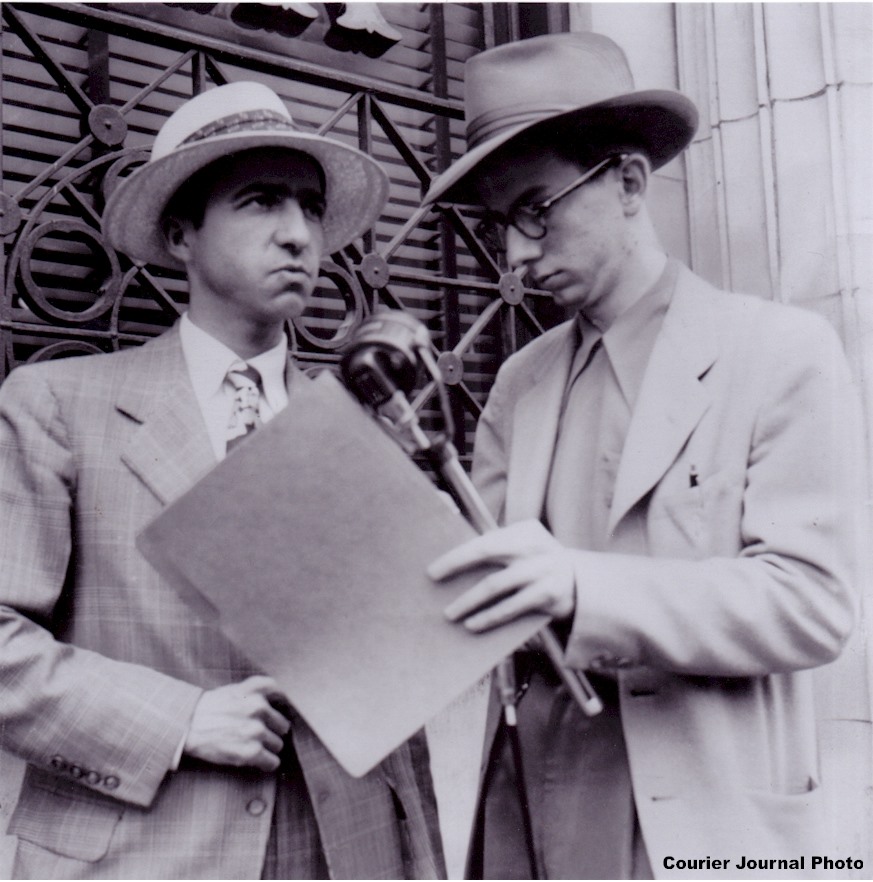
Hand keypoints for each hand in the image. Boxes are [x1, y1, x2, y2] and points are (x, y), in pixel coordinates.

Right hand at [183, 675, 291, 771]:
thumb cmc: (213, 708)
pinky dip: (266, 763)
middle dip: (272, 731)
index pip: (287, 696)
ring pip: (278, 744)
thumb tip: (288, 697)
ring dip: (267, 748)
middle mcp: (259, 708)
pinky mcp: (250, 752)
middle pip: (283, 726)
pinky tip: (255, 759)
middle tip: (255, 734)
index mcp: (257, 690)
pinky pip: (272, 761)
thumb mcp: (237, 689)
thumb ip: (262, 689)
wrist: (186, 727)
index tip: (282, 714)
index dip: (286, 707)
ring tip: (249, 745)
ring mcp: (255, 730)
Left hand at [428, 519, 576, 631]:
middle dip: (455, 562)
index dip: (457, 552)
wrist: (584, 585)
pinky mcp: (548, 594)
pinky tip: (473, 624)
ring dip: (468, 600)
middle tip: (433, 576)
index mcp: (524, 531)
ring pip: (495, 584)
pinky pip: (511, 607)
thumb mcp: (525, 549)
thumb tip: (453, 561)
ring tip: (450, 613)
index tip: (434, 567)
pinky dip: (489, 617)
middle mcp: (533, 546)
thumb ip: (497, 549)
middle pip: (486, 550)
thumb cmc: (540, 566)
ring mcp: (542, 569)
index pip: (484, 539)